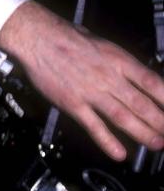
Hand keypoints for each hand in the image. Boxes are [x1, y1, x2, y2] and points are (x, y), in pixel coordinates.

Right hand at [0, 0, 163, 160]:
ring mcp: (91, 92)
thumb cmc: (69, 37)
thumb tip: (137, 78)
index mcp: (119, 60)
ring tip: (156, 144)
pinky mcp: (73, 103)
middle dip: (160, 122)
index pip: (152, 83)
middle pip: (142, 104)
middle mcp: (109, 77)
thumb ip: (120, 64)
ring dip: (142, 133)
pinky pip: (94, 125)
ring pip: (123, 116)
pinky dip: (107, 141)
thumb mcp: (104, 45)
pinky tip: (119, 153)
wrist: (39, 38)